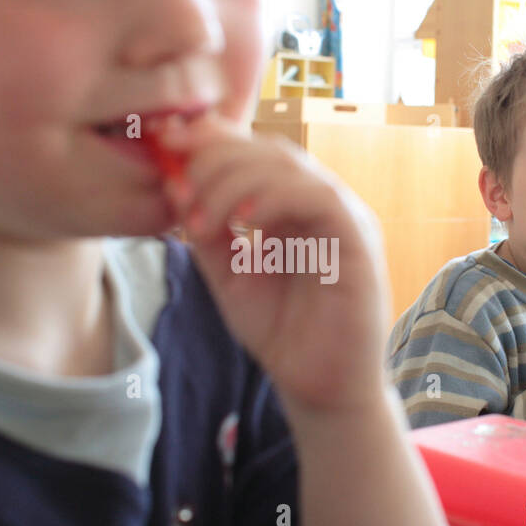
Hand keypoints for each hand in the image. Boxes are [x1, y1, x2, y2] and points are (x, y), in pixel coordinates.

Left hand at [160, 116, 389, 414]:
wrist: (318, 387)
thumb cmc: (280, 332)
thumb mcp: (226, 273)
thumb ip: (205, 229)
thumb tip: (174, 181)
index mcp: (291, 205)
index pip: (254, 151)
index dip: (212, 138)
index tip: (165, 141)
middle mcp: (320, 202)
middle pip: (269, 150)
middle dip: (217, 156)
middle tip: (177, 180)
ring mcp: (344, 217)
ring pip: (291, 167)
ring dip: (236, 180)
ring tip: (202, 217)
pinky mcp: (359, 240)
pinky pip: (320, 199)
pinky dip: (277, 199)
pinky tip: (243, 222)